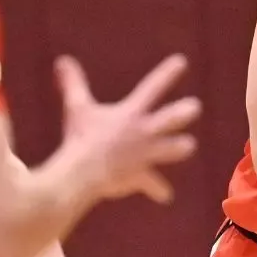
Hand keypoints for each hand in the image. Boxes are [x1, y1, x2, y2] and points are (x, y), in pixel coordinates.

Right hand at [54, 53, 200, 203]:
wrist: (85, 173)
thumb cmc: (80, 138)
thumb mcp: (77, 107)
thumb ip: (73, 83)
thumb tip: (62, 60)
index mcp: (131, 113)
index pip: (153, 88)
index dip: (167, 73)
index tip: (182, 62)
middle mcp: (144, 132)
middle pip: (173, 119)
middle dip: (186, 111)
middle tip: (194, 107)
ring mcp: (146, 155)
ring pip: (174, 149)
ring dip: (180, 147)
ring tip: (188, 145)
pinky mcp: (141, 177)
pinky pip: (154, 186)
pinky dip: (159, 191)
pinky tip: (165, 196)